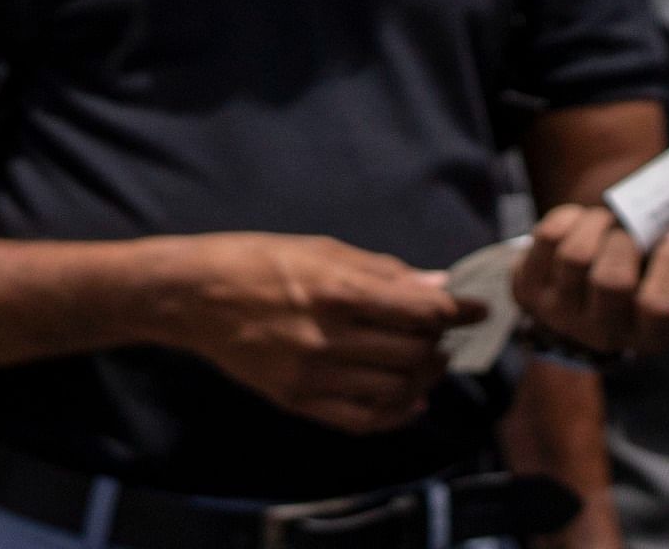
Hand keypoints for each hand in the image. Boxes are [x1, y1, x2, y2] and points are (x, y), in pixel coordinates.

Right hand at [167, 232, 477, 433]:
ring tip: (424, 361)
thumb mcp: (318, 249)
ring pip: (398, 389)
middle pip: (416, 352)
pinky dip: (396, 412)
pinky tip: (406, 397)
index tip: (478, 310)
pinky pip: (364, 419)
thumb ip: (381, 271)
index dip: (460, 311)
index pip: (422, 310)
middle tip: (441, 334)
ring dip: (423, 376)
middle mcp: (327, 337)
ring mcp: (312, 374)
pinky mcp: (297, 399)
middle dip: (440, 342)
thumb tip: (438, 287)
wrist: (190, 295)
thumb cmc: (254, 260)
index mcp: (335, 290)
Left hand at [520, 201, 668, 358]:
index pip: (659, 306)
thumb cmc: (651, 267)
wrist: (598, 275)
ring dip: (596, 222)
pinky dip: (568, 217)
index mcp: (653, 336)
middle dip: (626, 238)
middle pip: (611, 281)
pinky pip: (547, 239)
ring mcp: (560, 315)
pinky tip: (580, 220)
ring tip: (607, 217)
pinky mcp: (528, 290)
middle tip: (632, 224)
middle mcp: (604, 335)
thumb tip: (668, 231)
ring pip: (575, 255)